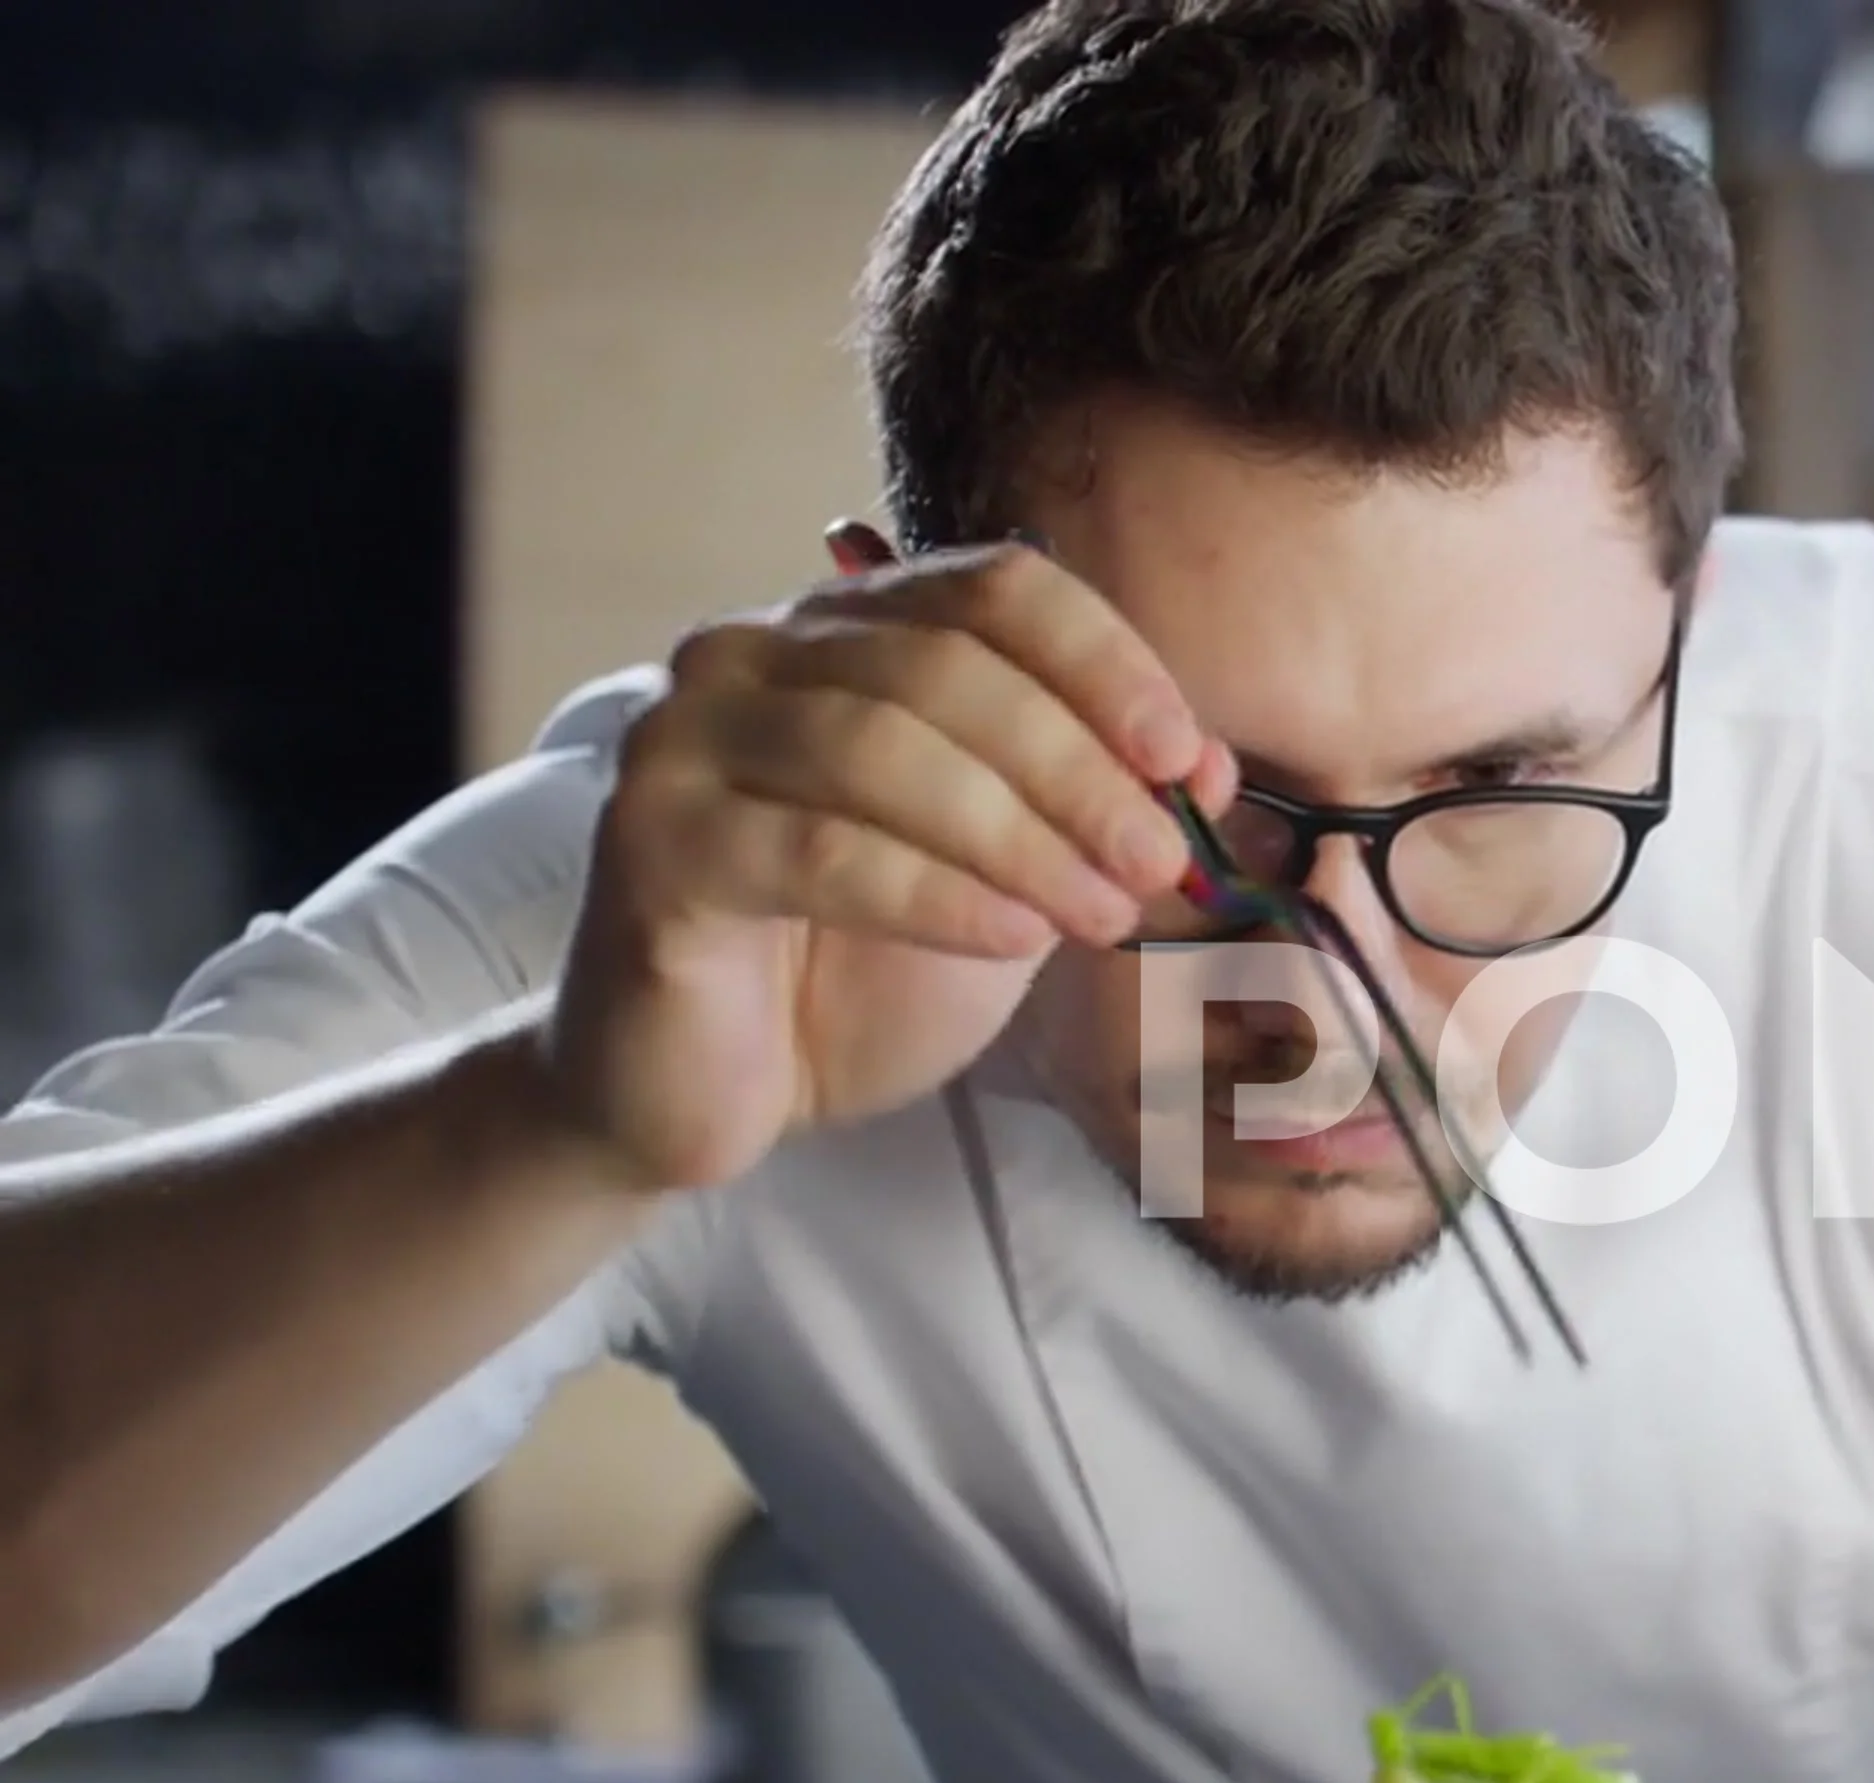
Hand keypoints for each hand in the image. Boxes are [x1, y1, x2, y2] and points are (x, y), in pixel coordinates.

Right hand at [545, 526, 1234, 1190]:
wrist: (713, 1088)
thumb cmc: (859, 968)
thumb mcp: (1006, 872)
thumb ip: (1088, 806)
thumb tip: (1204, 768)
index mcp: (840, 632)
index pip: (992, 588)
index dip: (1104, 662)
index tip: (1185, 758)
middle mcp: (747, 656)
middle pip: (945, 666)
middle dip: (1076, 768)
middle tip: (1158, 862)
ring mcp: (684, 742)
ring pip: (880, 748)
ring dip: (1018, 834)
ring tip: (1102, 915)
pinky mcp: (653, 844)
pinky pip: (819, 850)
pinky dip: (937, 893)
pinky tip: (1012, 939)